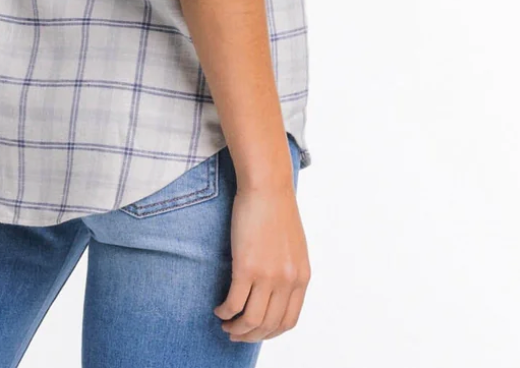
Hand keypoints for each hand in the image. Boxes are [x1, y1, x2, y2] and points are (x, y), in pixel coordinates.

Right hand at [213, 183, 310, 341]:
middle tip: (235, 333)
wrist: (267, 185)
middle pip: (268, 325)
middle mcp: (287, 281)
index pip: (288, 321)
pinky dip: (224, 311)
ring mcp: (268, 276)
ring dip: (236, 328)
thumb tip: (276, 291)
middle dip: (250, 335)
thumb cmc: (276, 209)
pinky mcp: (246, 267)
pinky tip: (218, 309)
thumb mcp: (293, 246)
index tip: (255, 331)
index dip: (269, 332)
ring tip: (225, 323)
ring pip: (250, 320)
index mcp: (301, 277)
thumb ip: (289, 270)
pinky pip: (233, 303)